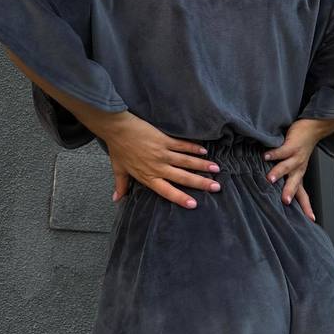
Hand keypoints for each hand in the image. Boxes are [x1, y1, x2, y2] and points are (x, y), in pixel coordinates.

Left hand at [105, 113, 221, 208]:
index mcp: (148, 177)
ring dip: (202, 165)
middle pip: (183, 177)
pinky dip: (194, 148)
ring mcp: (162, 153)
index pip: (167, 191)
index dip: (180, 198)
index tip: (194, 204)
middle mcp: (158, 167)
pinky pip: (182, 145)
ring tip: (216, 169)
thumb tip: (117, 200)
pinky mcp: (164, 139)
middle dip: (201, 183)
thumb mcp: (119, 170)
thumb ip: (121, 186)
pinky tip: (204, 152)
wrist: (117, 128)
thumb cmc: (118, 149)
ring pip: (186, 161)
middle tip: (216, 187)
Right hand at [262, 122, 319, 220]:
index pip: (303, 195)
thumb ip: (286, 179)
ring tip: (270, 179)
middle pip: (295, 183)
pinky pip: (282, 151)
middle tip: (284, 201)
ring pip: (287, 167)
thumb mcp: (294, 167)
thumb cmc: (298, 150)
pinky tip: (265, 156)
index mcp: (299, 176)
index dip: (306, 207)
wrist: (311, 129)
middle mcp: (299, 169)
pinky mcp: (292, 145)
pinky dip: (274, 154)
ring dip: (278, 173)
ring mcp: (296, 157)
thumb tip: (272, 191)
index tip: (310, 220)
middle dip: (289, 192)